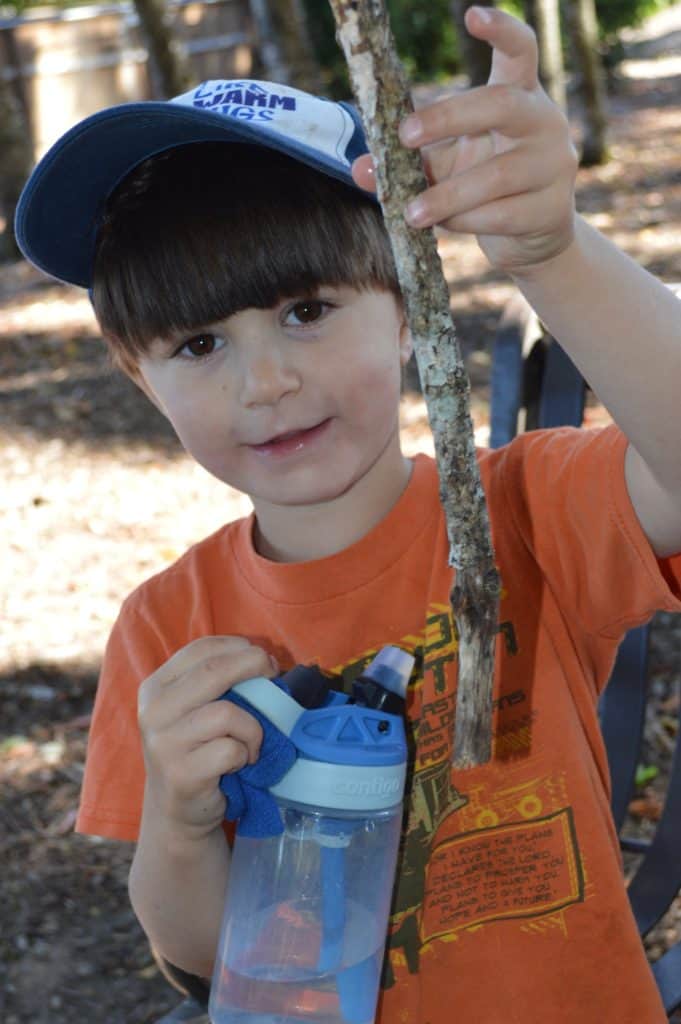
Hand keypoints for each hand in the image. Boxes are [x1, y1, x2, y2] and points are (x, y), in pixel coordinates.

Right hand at [137, 636, 276, 837]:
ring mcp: (163, 743)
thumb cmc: (197, 751)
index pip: (201, 649)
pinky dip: (245, 754)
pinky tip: (239, 763)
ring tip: (251, 743)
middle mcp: (153, 711)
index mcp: (156, 687)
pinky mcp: (181, 774)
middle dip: (253, 667)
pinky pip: (230, 749)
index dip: (239, 648)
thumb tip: (267, 660)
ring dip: (252, 727)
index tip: (262, 659)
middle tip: (273, 678)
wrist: (177, 811)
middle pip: (213, 670)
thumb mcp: (195, 710)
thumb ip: (218, 683)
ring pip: (226, 713)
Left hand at [352, 6, 577, 276]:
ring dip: (448, 195)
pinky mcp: (551, 209)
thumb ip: (409, 161)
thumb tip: (359, 169)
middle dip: (448, 118)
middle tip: (406, 135)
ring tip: (412, 213)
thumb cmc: (484, 186)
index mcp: (520, 95)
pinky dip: (465, 222)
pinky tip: (443, 226)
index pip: (520, 50)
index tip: (470, 15)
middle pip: (502, 104)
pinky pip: (501, 215)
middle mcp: (544, 121)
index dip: (500, 29)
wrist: (532, 234)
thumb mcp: (445, 166)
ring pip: (498, 175)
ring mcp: (554, 165)